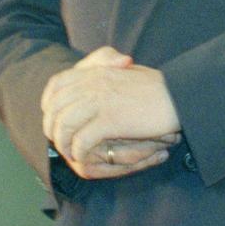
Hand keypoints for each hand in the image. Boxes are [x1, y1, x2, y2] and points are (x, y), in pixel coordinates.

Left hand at [42, 46, 180, 171]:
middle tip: (60, 142)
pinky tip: (83, 156)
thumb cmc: (153, 86)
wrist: (176, 95)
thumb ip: (101, 70)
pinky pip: (82, 140)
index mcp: (94, 71)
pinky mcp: (110, 120)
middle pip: (56, 108)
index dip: (48, 103)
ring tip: (71, 153)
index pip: (56, 85)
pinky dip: (78, 151)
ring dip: (64, 143)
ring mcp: (99, 101)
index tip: (52, 118)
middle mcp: (92, 84)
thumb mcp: (123, 69)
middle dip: (52, 128)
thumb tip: (83, 83)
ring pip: (64, 125)